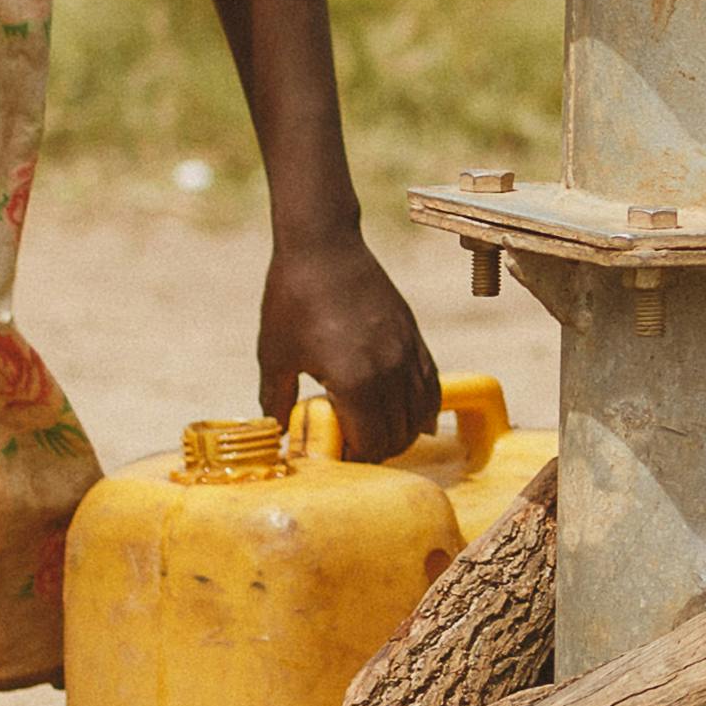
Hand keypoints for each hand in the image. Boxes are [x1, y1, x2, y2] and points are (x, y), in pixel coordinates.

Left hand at [259, 232, 436, 458]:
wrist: (324, 246)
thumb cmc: (293, 298)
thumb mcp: (274, 354)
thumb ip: (275, 399)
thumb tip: (277, 433)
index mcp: (355, 379)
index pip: (369, 442)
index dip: (354, 459)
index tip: (336, 459)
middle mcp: (390, 370)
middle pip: (397, 434)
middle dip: (377, 452)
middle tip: (353, 452)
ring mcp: (407, 352)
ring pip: (420, 414)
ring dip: (402, 434)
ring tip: (378, 438)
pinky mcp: (415, 337)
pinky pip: (431, 386)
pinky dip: (424, 409)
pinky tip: (411, 419)